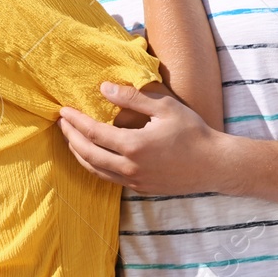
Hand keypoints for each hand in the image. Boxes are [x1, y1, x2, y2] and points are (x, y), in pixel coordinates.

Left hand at [57, 82, 232, 195]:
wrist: (215, 165)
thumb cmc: (193, 132)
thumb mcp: (164, 107)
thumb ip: (132, 98)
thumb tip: (103, 87)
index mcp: (134, 146)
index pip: (93, 133)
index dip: (75, 121)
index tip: (64, 110)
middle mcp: (130, 167)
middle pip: (88, 154)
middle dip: (70, 138)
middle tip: (62, 123)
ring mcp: (135, 181)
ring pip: (96, 170)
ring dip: (79, 154)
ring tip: (71, 139)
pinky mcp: (141, 189)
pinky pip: (110, 178)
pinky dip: (95, 166)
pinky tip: (93, 155)